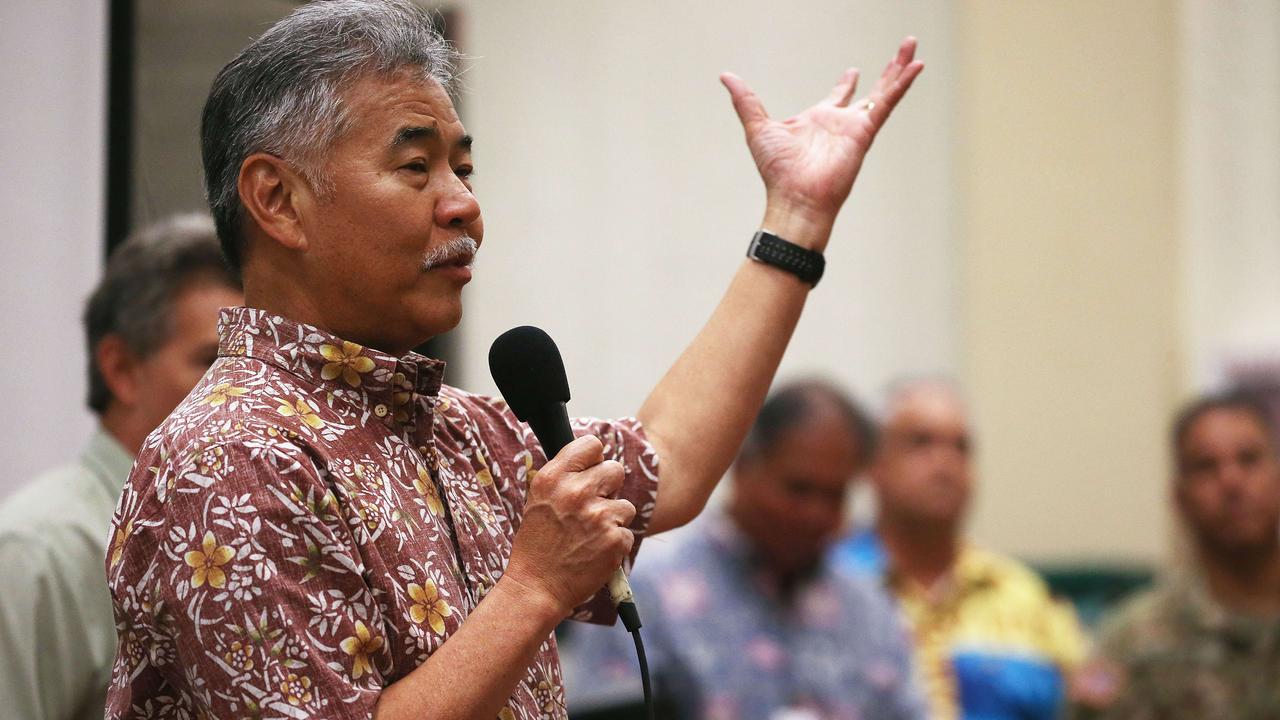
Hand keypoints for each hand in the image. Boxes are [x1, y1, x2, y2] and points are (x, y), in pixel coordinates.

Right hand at [504, 436, 636, 615]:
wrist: (537, 587)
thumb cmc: (537, 544)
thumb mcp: (539, 500)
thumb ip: (564, 478)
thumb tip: (594, 460)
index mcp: (554, 478)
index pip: (591, 445)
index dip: (594, 458)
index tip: (591, 471)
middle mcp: (576, 492)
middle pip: (615, 469)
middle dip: (608, 488)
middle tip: (593, 508)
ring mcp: (598, 516)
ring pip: (625, 505)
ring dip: (613, 520)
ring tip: (590, 536)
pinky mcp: (615, 540)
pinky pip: (627, 532)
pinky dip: (615, 544)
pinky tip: (595, 552)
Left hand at [721, 37, 923, 246]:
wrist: (794, 198)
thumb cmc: (777, 172)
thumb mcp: (758, 126)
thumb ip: (746, 100)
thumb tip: (726, 76)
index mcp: (818, 120)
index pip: (838, 97)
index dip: (846, 84)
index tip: (853, 72)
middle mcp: (840, 123)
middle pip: (870, 89)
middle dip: (886, 70)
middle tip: (902, 50)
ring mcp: (855, 127)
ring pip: (884, 90)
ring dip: (899, 68)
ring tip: (913, 45)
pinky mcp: (864, 132)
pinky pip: (887, 102)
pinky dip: (902, 85)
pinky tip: (917, 66)